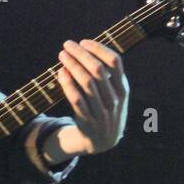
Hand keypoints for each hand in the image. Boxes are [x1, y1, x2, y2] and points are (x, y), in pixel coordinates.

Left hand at [54, 39, 128, 154]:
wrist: (102, 141)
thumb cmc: (105, 109)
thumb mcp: (113, 94)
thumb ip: (106, 75)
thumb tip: (86, 49)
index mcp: (123, 89)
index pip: (115, 62)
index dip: (99, 49)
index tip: (83, 42)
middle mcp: (115, 100)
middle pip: (98, 70)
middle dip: (81, 54)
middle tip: (67, 44)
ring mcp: (102, 112)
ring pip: (87, 84)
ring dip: (73, 66)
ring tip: (62, 55)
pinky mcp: (88, 122)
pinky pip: (77, 100)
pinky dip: (68, 85)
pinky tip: (60, 73)